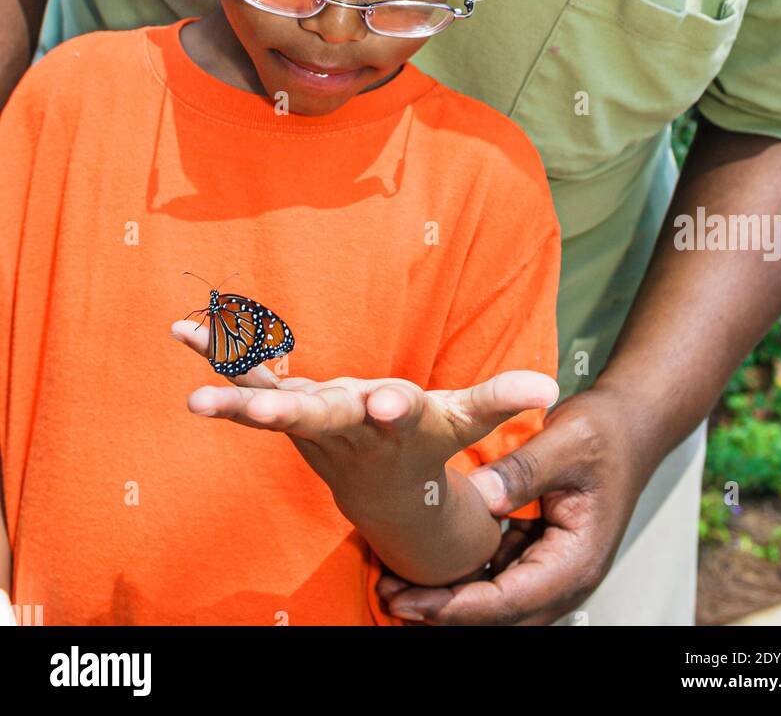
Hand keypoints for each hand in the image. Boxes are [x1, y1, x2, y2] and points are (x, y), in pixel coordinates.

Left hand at [170, 319, 558, 511]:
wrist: (380, 496)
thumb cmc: (426, 447)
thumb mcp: (466, 421)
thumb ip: (501, 400)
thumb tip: (551, 386)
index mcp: (392, 428)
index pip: (394, 418)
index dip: (391, 407)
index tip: (386, 401)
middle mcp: (344, 429)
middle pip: (308, 420)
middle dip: (275, 413)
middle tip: (244, 410)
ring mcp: (308, 422)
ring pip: (263, 400)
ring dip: (225, 381)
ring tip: (184, 349)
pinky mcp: (286, 408)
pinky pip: (249, 378)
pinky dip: (218, 354)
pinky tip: (184, 329)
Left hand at [375, 381, 660, 624]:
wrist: (629, 422)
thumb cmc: (606, 431)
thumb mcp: (566, 442)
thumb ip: (524, 471)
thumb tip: (479, 500)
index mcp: (578, 559)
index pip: (511, 600)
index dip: (459, 607)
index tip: (414, 601)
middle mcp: (566, 574)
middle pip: (500, 612)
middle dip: (446, 611)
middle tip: (392, 596)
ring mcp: (552, 565)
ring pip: (496, 599)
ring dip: (451, 596)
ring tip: (397, 585)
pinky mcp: (538, 550)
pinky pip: (497, 574)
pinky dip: (465, 573)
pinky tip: (427, 560)